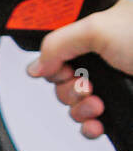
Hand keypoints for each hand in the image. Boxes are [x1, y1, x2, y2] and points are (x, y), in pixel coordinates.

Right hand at [27, 0, 132, 138]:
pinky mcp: (115, 104)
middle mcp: (101, 53)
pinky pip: (85, 120)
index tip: (55, 63)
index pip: (57, 40)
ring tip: (97, 102)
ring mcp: (108, 79)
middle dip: (67, 85)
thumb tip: (35, 65)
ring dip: (78, 106)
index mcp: (97, 26)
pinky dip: (87, 124)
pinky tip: (97, 121)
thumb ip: (57, 42)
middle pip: (59, 74)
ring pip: (70, 100)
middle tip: (84, 81)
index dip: (50, 54)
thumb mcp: (98, 28)